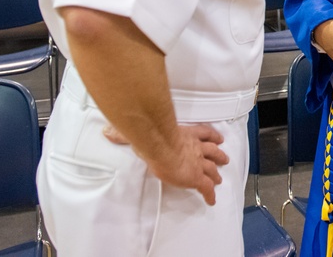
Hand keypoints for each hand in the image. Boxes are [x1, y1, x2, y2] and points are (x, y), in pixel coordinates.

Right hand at [103, 123, 228, 205]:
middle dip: (218, 155)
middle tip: (223, 159)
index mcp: (186, 134)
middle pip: (212, 150)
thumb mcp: (142, 132)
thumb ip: (125, 133)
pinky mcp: (196, 177)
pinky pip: (206, 188)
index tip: (217, 137)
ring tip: (219, 178)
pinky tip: (212, 200)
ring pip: (212, 168)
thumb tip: (108, 131)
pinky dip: (210, 194)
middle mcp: (195, 147)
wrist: (161, 147)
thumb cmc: (152, 138)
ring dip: (216, 173)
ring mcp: (197, 163)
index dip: (211, 136)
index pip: (202, 133)